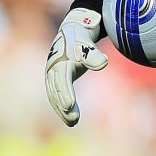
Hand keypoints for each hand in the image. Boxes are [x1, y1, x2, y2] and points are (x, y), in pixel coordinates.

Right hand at [45, 8, 107, 126]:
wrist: (71, 33)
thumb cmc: (81, 41)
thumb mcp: (87, 45)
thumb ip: (94, 55)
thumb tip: (104, 63)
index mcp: (60, 62)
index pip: (62, 81)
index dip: (65, 93)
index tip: (69, 106)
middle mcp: (53, 70)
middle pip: (56, 91)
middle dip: (63, 106)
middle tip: (74, 120)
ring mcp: (52, 76)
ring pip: (55, 96)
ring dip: (62, 110)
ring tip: (73, 123)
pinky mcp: (54, 81)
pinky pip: (56, 97)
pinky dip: (62, 108)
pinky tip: (71, 119)